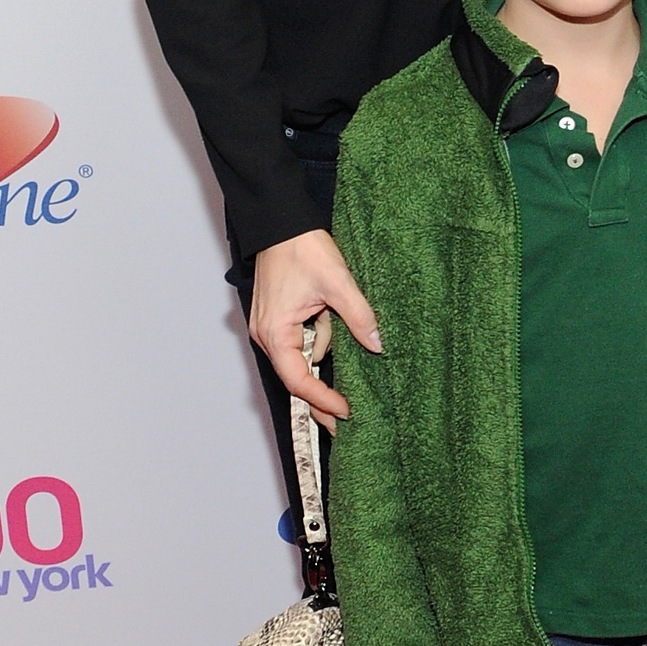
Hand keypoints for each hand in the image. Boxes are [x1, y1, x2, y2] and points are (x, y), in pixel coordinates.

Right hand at [249, 227, 382, 425]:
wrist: (281, 222)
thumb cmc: (300, 248)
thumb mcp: (337, 282)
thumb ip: (358, 316)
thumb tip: (378, 344)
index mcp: (276, 333)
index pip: (299, 380)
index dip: (323, 399)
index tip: (347, 412)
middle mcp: (268, 335)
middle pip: (297, 377)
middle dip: (321, 398)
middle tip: (345, 423)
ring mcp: (272, 327)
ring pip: (302, 359)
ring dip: (326, 366)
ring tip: (350, 389)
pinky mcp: (281, 318)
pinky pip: (304, 340)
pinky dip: (323, 341)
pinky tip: (340, 336)